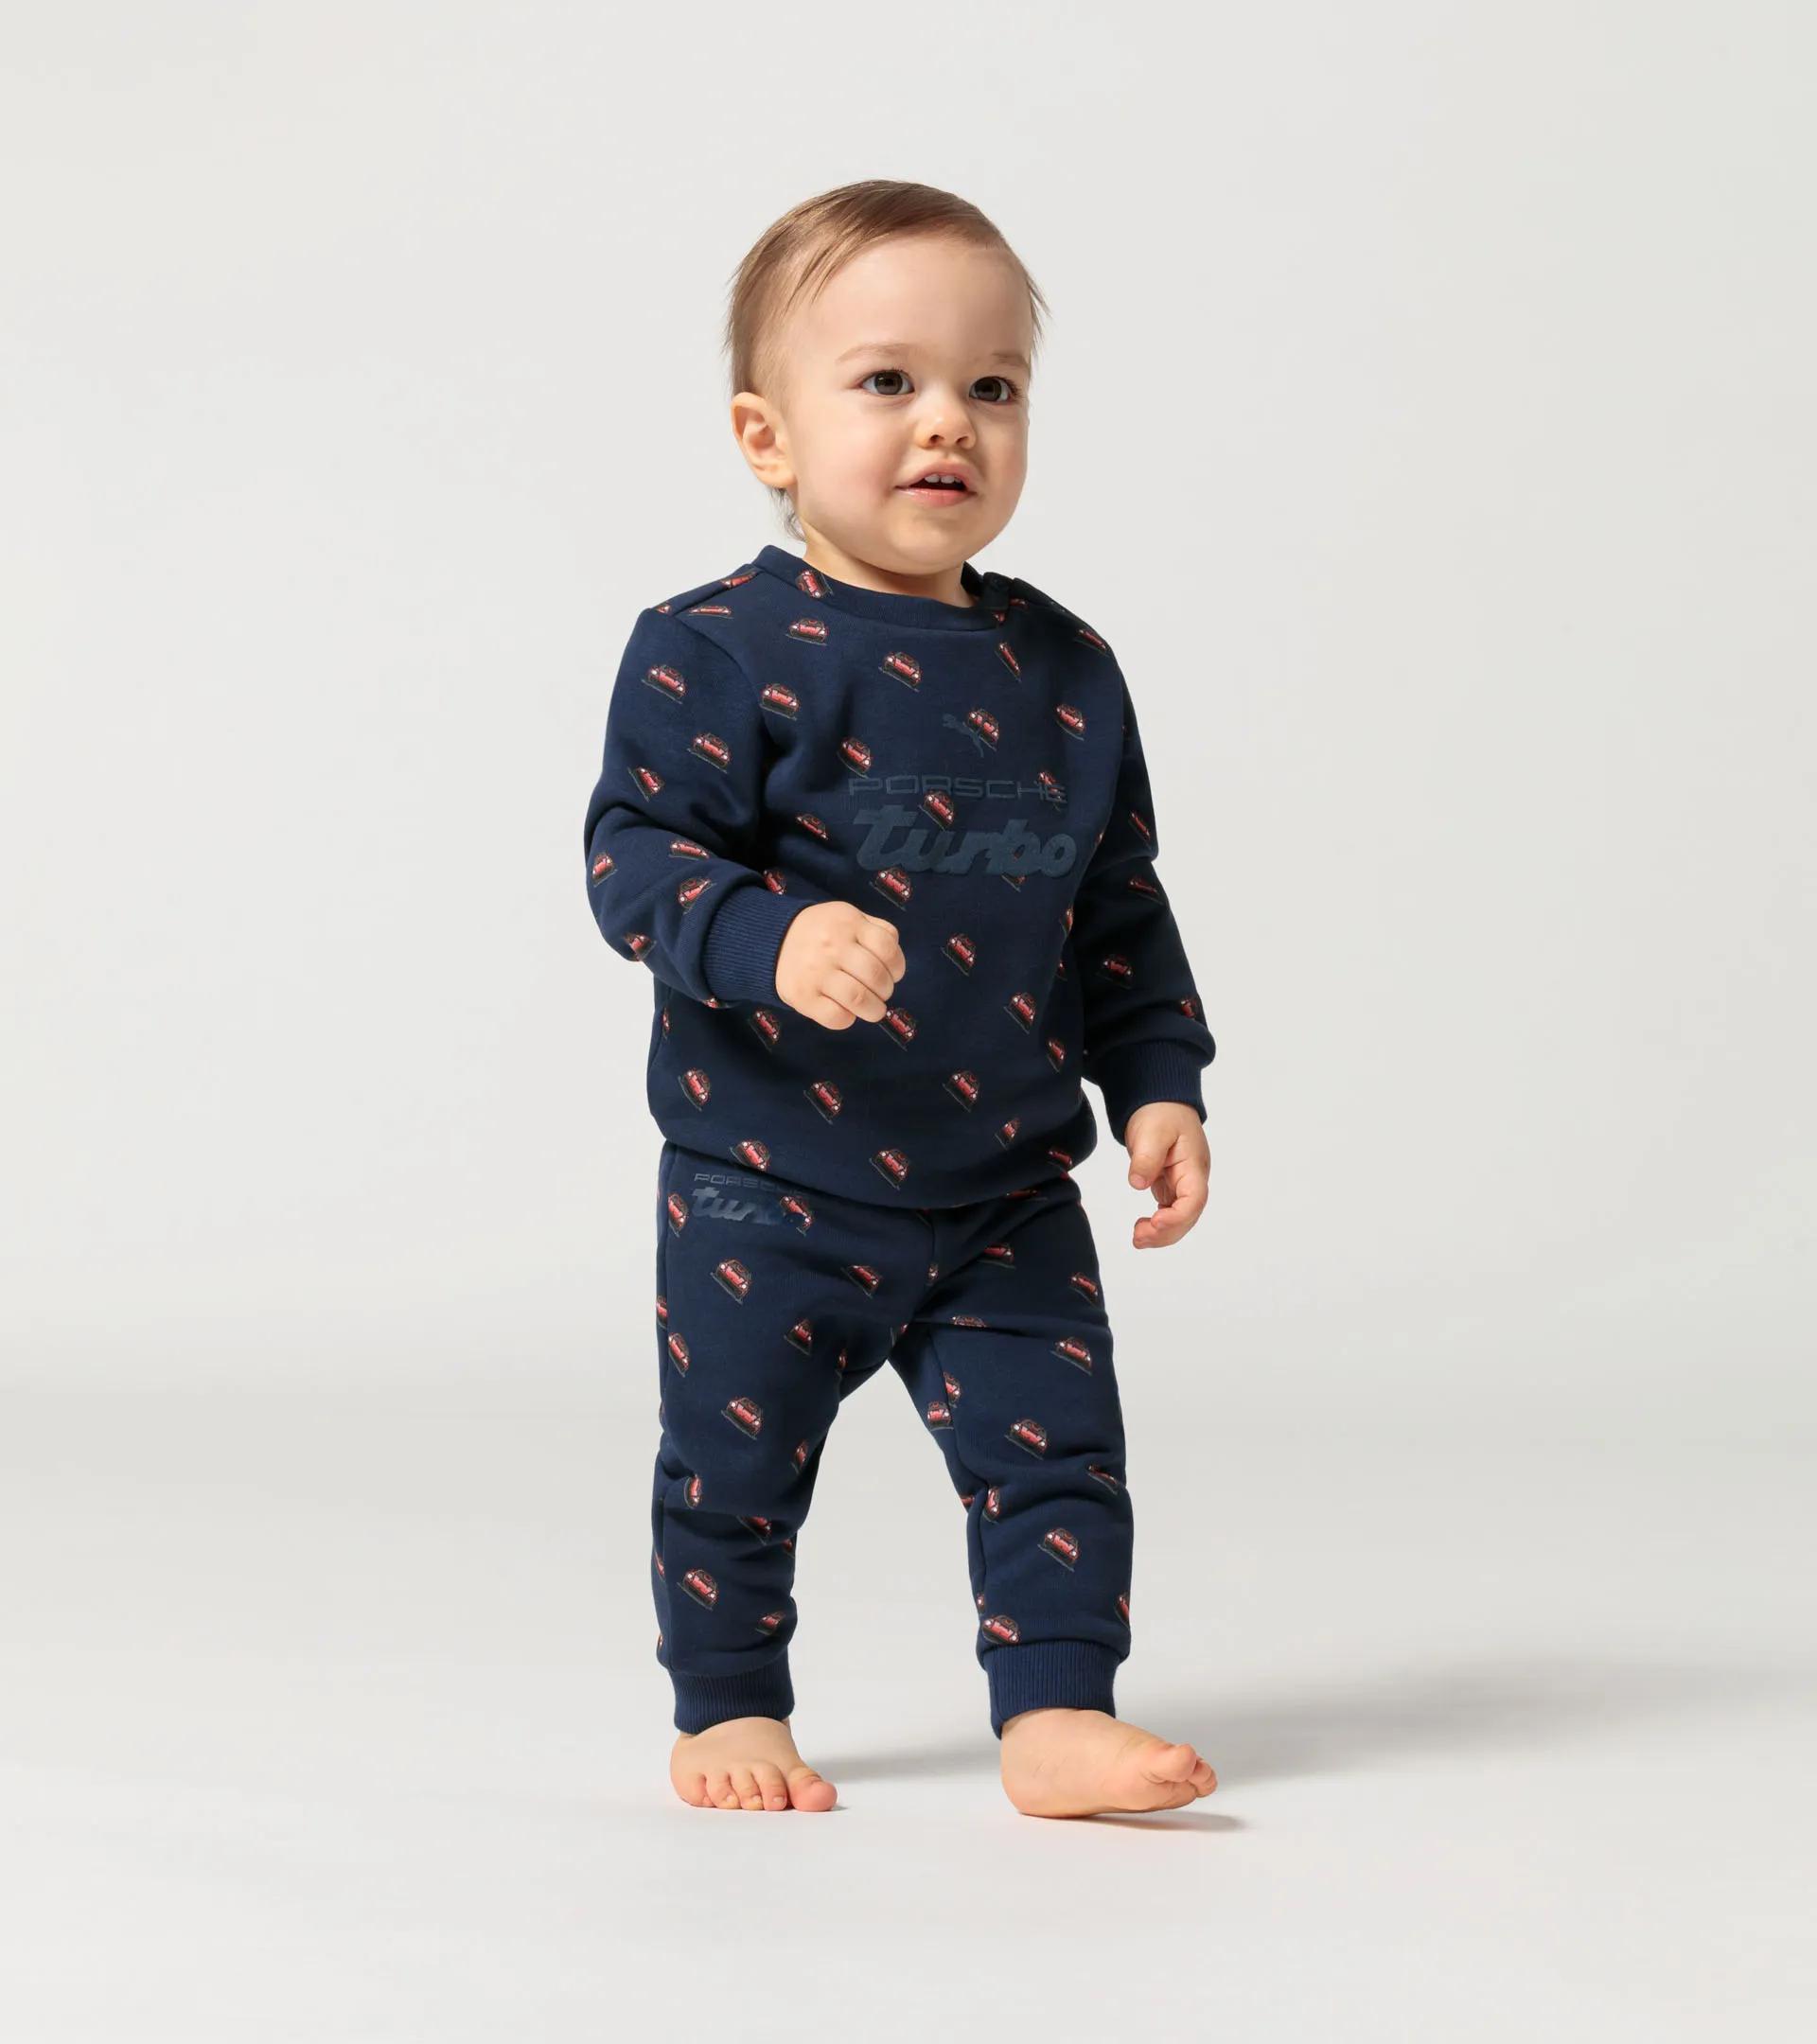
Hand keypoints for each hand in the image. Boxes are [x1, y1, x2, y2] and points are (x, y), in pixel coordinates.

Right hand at [774, 901, 905, 1027]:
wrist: (772, 940)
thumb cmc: (822, 932)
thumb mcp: (848, 917)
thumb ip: (876, 930)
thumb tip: (895, 962)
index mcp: (847, 922)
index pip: (887, 947)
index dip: (897, 966)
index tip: (894, 974)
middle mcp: (831, 946)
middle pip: (875, 975)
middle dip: (886, 990)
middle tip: (881, 992)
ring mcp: (815, 972)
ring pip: (859, 999)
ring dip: (874, 1010)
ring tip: (873, 1009)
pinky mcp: (802, 996)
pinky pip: (836, 1017)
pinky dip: (848, 1019)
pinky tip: (846, 1011)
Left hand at [1122, 1103, 1207, 1248]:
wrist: (1160, 1103)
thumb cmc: (1160, 1113)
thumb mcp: (1151, 1131)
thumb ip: (1146, 1158)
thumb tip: (1138, 1184)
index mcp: (1193, 1166)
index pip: (1194, 1199)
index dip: (1177, 1217)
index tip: (1155, 1222)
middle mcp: (1193, 1179)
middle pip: (1188, 1216)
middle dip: (1166, 1232)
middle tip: (1138, 1238)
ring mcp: (1183, 1185)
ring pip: (1180, 1219)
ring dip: (1162, 1234)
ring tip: (1137, 1238)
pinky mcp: (1171, 1187)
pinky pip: (1170, 1213)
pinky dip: (1158, 1226)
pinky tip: (1142, 1229)